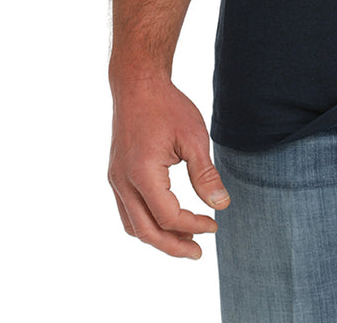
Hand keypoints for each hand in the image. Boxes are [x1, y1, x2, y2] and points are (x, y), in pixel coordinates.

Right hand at [108, 75, 229, 258]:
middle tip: (198, 253)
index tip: (214, 225)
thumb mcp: (194, 137)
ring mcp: (115, 179)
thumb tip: (221, 205)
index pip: (168, 216)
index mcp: (142, 173)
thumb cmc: (168, 106)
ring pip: (132, 225)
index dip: (193, 226)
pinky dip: (146, 222)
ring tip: (185, 241)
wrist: (138, 84)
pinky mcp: (116, 174)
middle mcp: (122, 181)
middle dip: (173, 246)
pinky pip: (127, 211)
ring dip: (158, 238)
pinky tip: (166, 220)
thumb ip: (205, 174)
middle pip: (145, 231)